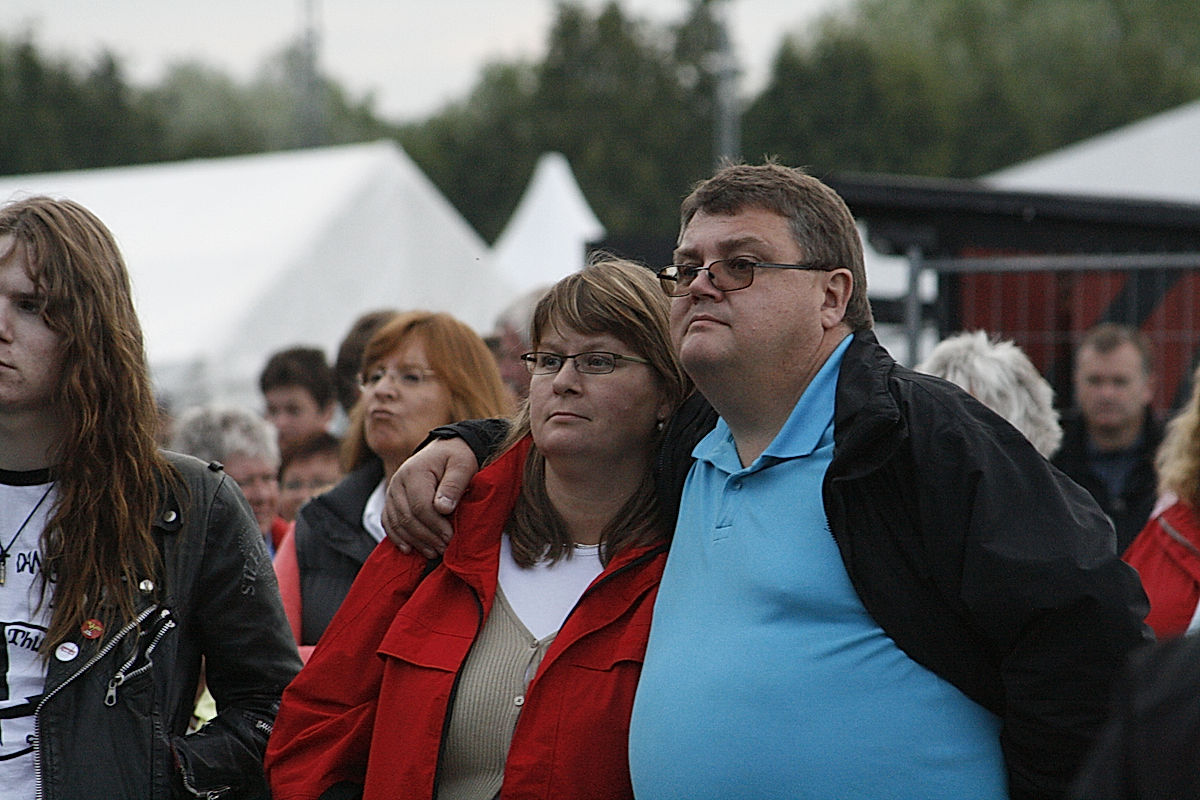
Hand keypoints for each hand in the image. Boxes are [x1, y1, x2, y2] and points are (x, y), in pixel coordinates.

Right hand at [382, 438, 478, 557]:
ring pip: (397, 523)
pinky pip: (388, 522)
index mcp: (415, 472)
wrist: (445, 449)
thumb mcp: (462, 466)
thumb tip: (443, 509)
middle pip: (407, 517)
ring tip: (433, 552)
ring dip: (414, 541)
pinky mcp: (391, 500)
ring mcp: (392, 491)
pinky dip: (397, 537)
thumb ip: (454, 486)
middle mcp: (398, 482)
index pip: (420, 506)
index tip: (450, 537)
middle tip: (444, 548)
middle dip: (426, 537)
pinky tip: (409, 549)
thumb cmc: (457, 458)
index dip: (435, 526)